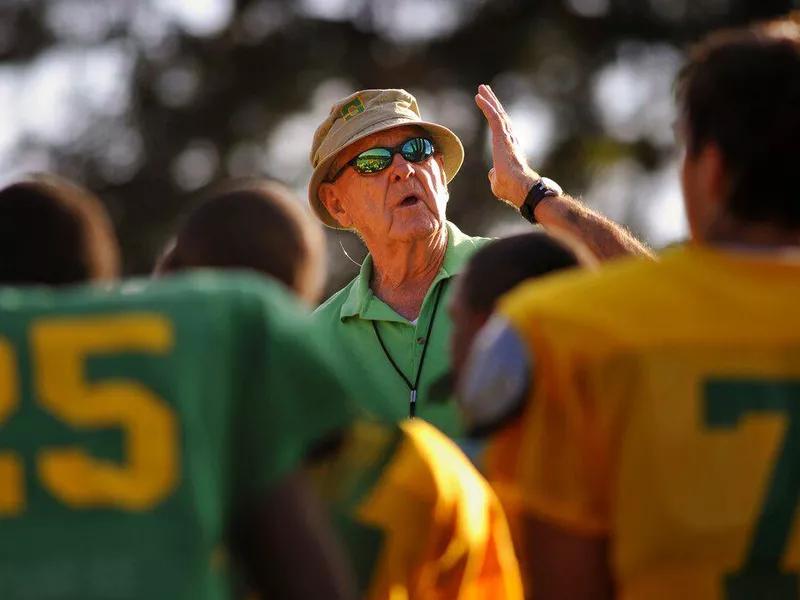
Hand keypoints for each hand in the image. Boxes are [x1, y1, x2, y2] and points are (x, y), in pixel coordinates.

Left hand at [475, 84, 539, 207]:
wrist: (520, 187)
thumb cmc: (511, 189)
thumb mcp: (497, 181)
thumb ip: (494, 175)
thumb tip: (491, 173)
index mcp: (510, 149)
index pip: (502, 129)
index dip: (496, 117)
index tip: (492, 108)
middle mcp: (510, 139)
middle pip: (501, 116)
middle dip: (494, 103)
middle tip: (486, 91)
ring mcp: (507, 137)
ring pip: (497, 113)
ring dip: (489, 100)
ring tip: (482, 89)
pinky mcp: (502, 136)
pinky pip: (493, 116)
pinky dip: (486, 105)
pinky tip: (479, 97)